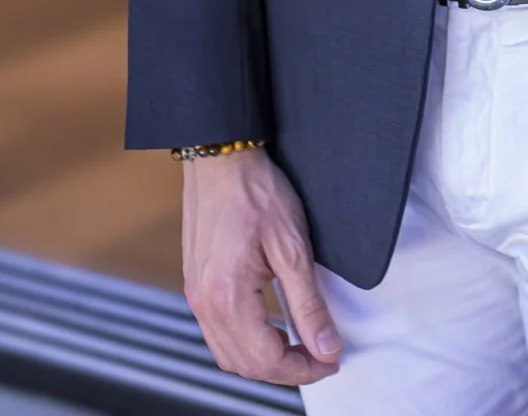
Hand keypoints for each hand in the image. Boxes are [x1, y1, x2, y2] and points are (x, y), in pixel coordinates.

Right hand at [181, 147, 341, 386]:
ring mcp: (196, 295)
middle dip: (286, 370)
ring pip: (228, 355)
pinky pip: (218, 334)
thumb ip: (308, 303)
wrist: (220, 158)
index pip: (267, 359)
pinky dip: (246, 343)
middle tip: (320, 357)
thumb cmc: (255, 191)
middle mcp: (204, 303)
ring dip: (264, 361)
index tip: (331, 360)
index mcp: (228, 296)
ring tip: (299, 347)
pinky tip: (270, 329)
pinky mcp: (196, 285)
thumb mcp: (293, 247)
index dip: (304, 368)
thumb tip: (326, 346)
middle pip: (245, 365)